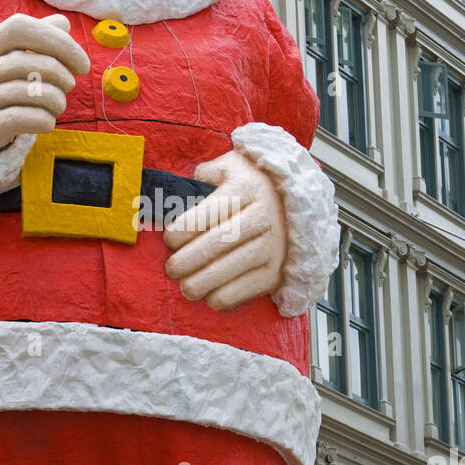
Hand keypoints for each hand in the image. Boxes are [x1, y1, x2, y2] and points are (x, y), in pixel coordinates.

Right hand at [0, 13, 89, 152]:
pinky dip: (46, 120)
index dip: (57, 41)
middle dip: (62, 75)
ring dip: (57, 100)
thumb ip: (32, 38)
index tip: (81, 62)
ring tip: (58, 103)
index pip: (20, 28)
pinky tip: (47, 120)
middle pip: (30, 63)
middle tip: (68, 84)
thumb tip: (63, 23)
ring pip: (32, 93)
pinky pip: (26, 118)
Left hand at [163, 151, 286, 309]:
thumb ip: (203, 177)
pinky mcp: (276, 270)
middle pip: (220, 242)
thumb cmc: (249, 186)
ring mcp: (273, 245)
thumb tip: (179, 199)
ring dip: (203, 282)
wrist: (295, 204)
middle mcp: (264, 215)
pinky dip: (225, 297)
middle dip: (189, 259)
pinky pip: (247, 289)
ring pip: (232, 268)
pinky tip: (209, 296)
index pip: (211, 211)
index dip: (185, 228)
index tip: (169, 240)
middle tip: (172, 269)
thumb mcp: (229, 167)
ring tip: (185, 287)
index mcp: (248, 187)